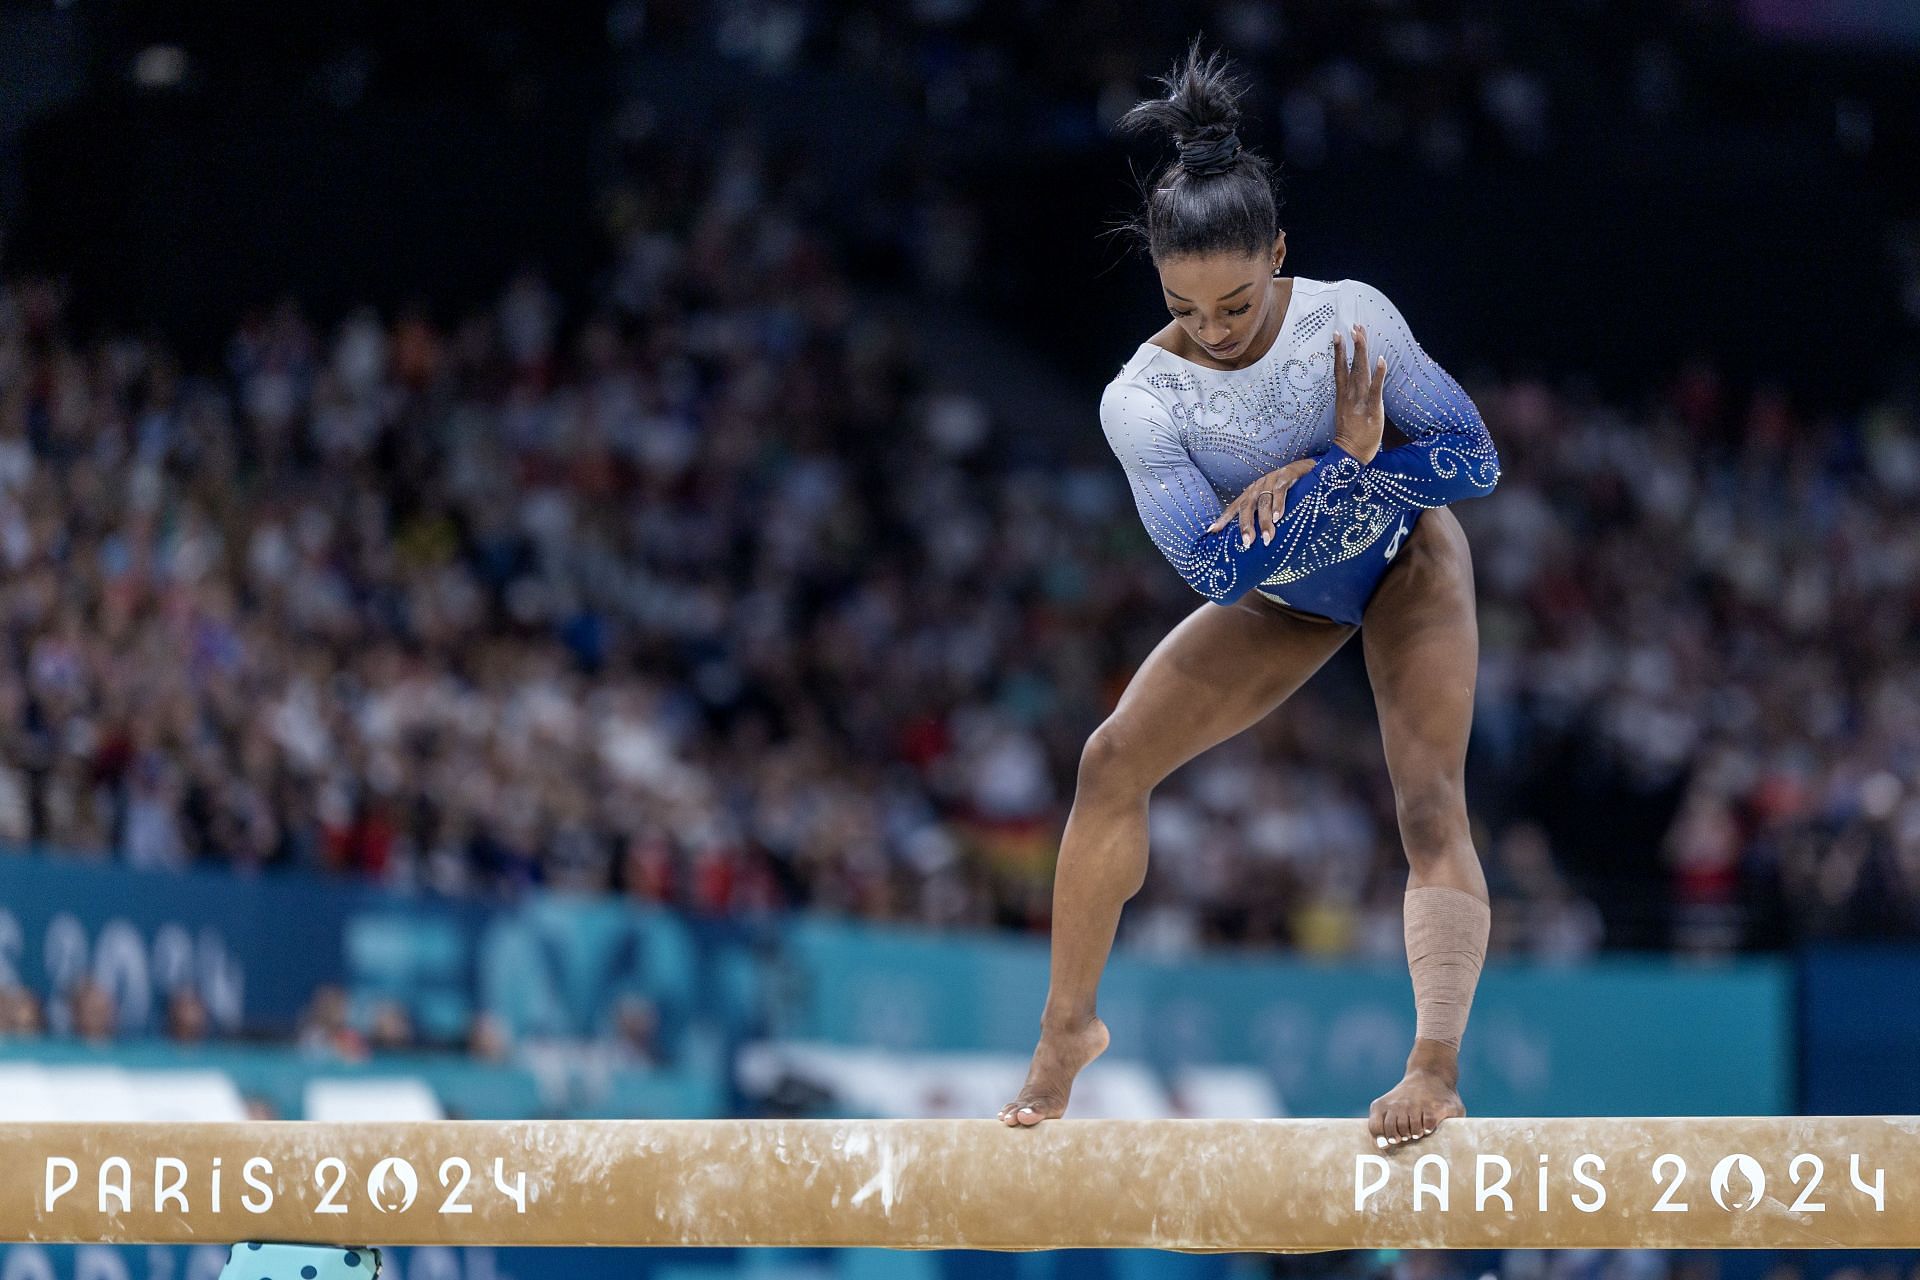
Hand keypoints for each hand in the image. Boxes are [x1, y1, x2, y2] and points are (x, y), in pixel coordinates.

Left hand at [1207, 457, 1315, 550]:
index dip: (1223, 518)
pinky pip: (1280, 491)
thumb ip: (1263, 517)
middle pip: (1247, 506)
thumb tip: (1259, 540)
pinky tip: (1278, 517)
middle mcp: (1258, 486)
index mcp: (1251, 493)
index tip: (1211, 531)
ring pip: (1264, 502)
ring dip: (1264, 521)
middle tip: (1246, 543)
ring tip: (1266, 538)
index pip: (1235, 507)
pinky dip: (1279, 504)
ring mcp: (1271, 480)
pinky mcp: (1286, 475)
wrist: (1309, 468)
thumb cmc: (1289, 489)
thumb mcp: (1272, 502)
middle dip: (1246, 525)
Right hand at [1332, 324, 1387, 464]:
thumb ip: (1349, 396)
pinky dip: (1378, 374)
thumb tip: (1352, 383)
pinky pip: (1375, 389)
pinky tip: (1380, 360)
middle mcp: (1349, 395)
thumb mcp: (1347, 412)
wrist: (1350, 454)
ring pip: (1361, 372)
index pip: (1340, 368)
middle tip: (1354, 326)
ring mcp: (1360, 402)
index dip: (1339, 351)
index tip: (1337, 334)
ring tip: (1361, 334)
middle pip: (1351, 365)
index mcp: (1343, 395)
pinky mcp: (1372, 409)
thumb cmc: (1351, 435)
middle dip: (1353, 345)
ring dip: (1362, 352)